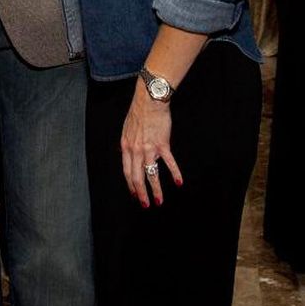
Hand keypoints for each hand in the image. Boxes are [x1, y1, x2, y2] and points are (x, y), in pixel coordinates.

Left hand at [120, 84, 182, 208]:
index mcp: (126, 147)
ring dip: (155, 189)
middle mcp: (136, 150)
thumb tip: (129, 156)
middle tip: (145, 205)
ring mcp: (149, 148)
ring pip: (151, 174)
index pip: (127, 172)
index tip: (135, 195)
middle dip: (141, 193)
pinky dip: (174, 173)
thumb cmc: (138, 113)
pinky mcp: (162, 144)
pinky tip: (178, 182)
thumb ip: (128, 145)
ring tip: (159, 201)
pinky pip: (168, 162)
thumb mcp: (127, 130)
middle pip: (137, 177)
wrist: (149, 100)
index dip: (131, 185)